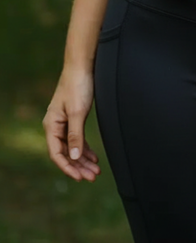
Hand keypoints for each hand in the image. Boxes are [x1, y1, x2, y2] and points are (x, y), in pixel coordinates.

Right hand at [42, 67, 100, 181]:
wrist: (82, 65)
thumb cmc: (78, 86)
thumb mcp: (78, 112)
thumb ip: (76, 135)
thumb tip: (75, 157)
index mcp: (52, 125)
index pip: (57, 153)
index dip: (68, 167)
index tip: (80, 178)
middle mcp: (55, 125)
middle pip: (66, 152)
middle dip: (79, 166)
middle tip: (93, 177)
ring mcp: (64, 122)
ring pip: (73, 147)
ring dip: (84, 159)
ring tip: (96, 170)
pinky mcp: (73, 117)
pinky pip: (78, 139)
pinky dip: (85, 149)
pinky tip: (94, 157)